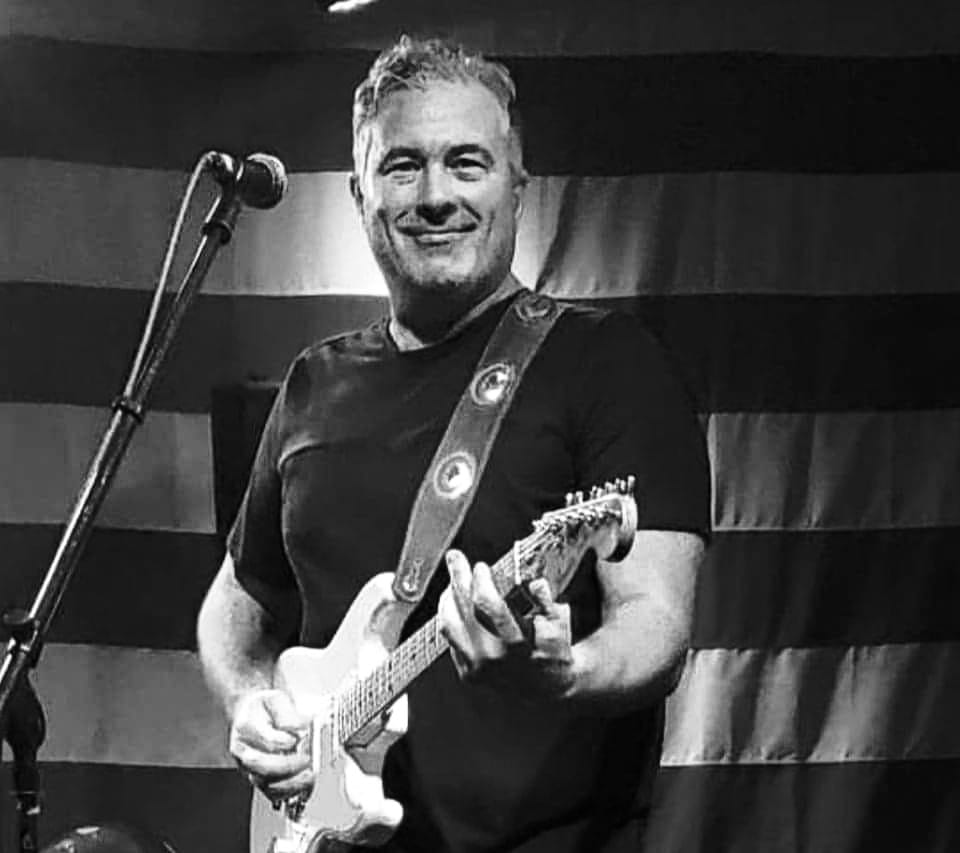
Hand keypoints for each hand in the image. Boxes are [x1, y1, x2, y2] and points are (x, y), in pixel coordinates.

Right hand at [229, 688, 312, 801]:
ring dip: (290, 782)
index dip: (284, 741)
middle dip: (288, 765)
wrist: (251, 716)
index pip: (265, 738)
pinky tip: (303, 785)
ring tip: (309, 775)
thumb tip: (300, 726)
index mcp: (246, 726)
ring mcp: (249, 767)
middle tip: (306, 758)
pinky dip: (288, 793)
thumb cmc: (263, 709)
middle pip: (261, 764)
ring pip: (265, 783)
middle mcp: (243, 750)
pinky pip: (271, 793)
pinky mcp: (258, 779)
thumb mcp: (276, 700)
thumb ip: (287, 713)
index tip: (299, 737)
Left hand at [438, 549, 575, 698]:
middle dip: (458, 578)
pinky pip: (450, 640)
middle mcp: (492, 657)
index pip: (487, 605)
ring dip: (447, 598)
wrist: (548, 687)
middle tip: (455, 558)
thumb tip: (535, 584)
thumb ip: (546, 601)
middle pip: (463, 610)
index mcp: (516, 643)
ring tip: (452, 581)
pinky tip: (455, 605)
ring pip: (449, 625)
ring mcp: (477, 667)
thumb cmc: (553, 651)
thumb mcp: (559, 622)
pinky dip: (451, 618)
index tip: (481, 566)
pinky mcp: (467, 673)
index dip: (480, 581)